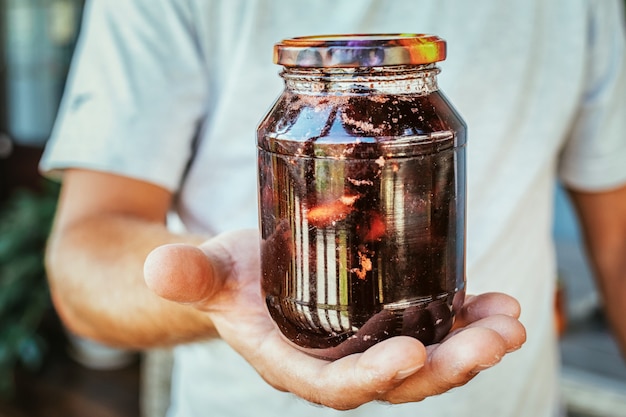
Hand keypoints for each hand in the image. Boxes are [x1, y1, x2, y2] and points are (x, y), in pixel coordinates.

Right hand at [144, 229, 525, 409]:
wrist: (249, 274)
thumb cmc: (229, 278)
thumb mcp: (210, 272)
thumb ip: (189, 273)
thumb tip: (159, 267)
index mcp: (293, 362)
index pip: (334, 387)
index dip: (371, 378)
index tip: (411, 353)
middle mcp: (337, 363)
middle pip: (398, 381)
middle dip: (448, 366)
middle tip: (493, 340)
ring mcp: (367, 345)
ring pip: (426, 359)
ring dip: (472, 345)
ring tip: (510, 320)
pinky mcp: (385, 319)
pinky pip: (432, 329)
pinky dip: (467, 319)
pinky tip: (494, 301)